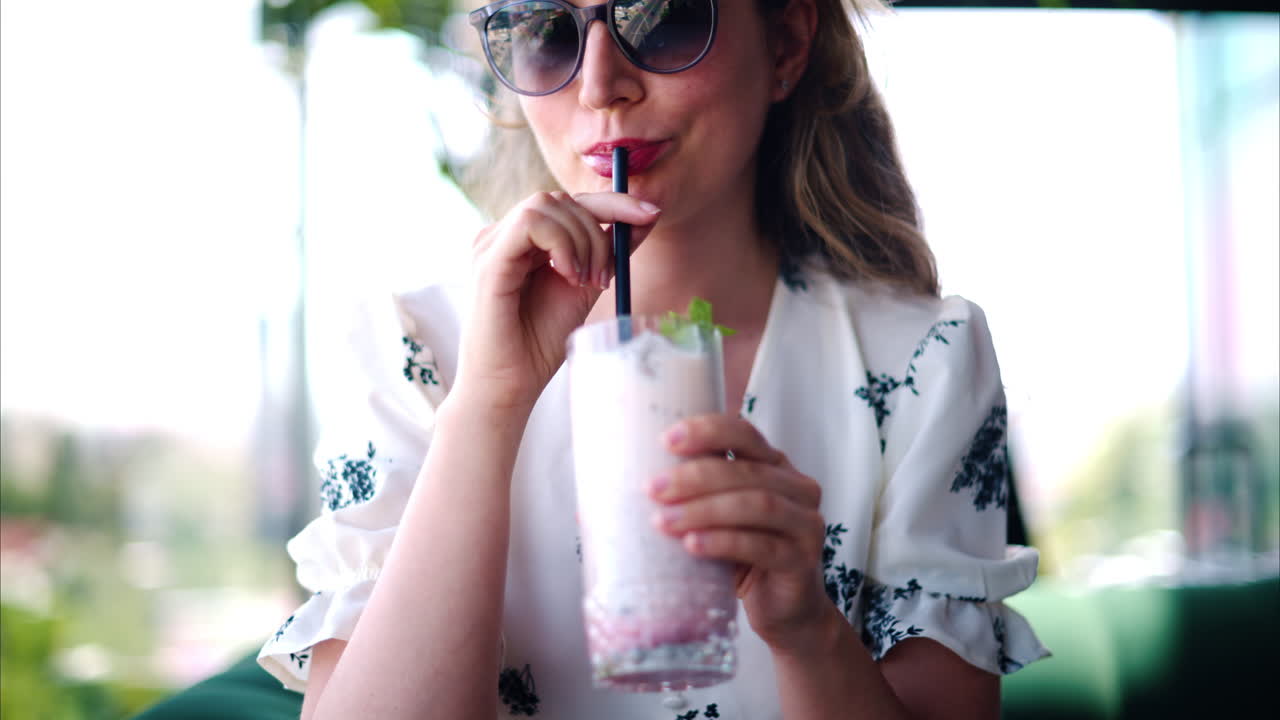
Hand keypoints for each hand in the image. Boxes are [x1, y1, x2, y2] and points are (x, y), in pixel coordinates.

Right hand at [455, 191, 660, 410]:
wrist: (510, 384)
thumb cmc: (539, 342)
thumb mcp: (587, 286)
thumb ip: (610, 251)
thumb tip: (647, 215)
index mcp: (524, 240)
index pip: (571, 202)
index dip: (615, 201)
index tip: (652, 213)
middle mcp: (503, 234)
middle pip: (562, 199)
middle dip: (597, 233)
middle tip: (602, 279)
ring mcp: (491, 244)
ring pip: (547, 204)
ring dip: (580, 241)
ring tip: (583, 281)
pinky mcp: (488, 259)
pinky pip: (530, 223)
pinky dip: (561, 244)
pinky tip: (567, 276)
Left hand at [647, 414, 832, 652]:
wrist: (785, 612)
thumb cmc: (740, 559)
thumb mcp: (713, 522)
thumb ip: (677, 503)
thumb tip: (587, 506)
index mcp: (774, 465)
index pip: (744, 433)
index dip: (707, 431)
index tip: (665, 439)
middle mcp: (796, 487)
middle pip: (745, 470)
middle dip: (694, 476)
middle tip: (652, 489)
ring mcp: (805, 523)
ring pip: (756, 505)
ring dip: (704, 510)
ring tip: (663, 522)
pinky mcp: (801, 560)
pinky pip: (762, 546)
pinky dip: (723, 543)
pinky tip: (692, 546)